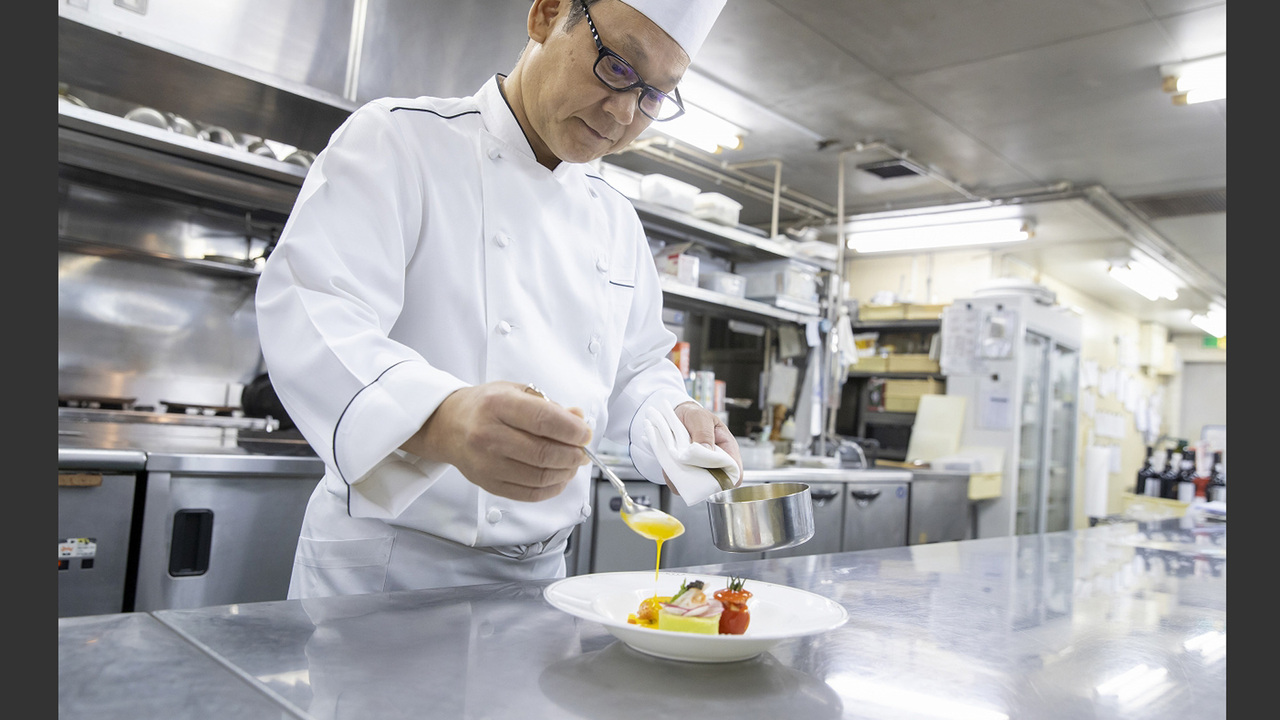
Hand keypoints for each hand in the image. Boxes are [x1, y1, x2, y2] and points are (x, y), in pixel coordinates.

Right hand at [402, 381, 591, 501]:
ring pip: (539, 476)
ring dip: (565, 472)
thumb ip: (549, 405)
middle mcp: (489, 434)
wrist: (449, 426)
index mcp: (498, 404)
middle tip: (583, 452)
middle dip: (573, 455)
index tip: (585, 434)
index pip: (544, 420)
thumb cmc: (485, 406)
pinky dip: (551, 489)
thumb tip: (578, 420)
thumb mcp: (516, 392)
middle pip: (543, 453)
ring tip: (572, 464)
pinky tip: (559, 478)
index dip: (572, 430)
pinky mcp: (488, 484)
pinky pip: (529, 494)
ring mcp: (487, 463)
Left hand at [669, 401, 743, 492]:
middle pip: (715, 484)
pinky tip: (670, 463)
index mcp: (727, 450)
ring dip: (685, 478)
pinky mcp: (685, 474)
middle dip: (702, 479)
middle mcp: (715, 464)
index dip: (728, 479)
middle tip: (688, 464)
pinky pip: (680, 485)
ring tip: (677, 461)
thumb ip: (704, 433)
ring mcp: (700, 470)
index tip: (713, 475)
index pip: (736, 472)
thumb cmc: (694, 415)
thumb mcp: (700, 418)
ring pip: (696, 487)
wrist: (674, 415)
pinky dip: (673, 478)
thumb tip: (708, 450)